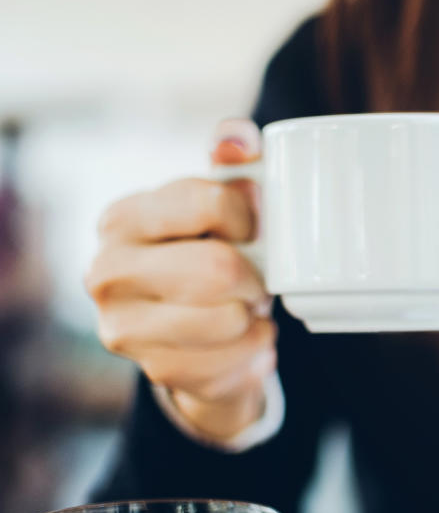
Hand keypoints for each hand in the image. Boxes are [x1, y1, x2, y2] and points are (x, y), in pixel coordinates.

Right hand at [85, 118, 274, 440]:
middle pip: (218, 269)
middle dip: (254, 274)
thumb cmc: (213, 248)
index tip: (254, 227)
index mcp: (123, 218)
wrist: (199, 330)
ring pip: (228, 319)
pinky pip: (235, 360)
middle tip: (254, 277)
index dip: (251, 215)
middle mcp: (107, 273)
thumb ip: (233, 158)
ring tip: (244, 305)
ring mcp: (124, 329)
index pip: (208, 201)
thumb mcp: (223, 198)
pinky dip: (257, 348)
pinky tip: (243, 337)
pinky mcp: (158, 372)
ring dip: (254, 313)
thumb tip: (237, 140)